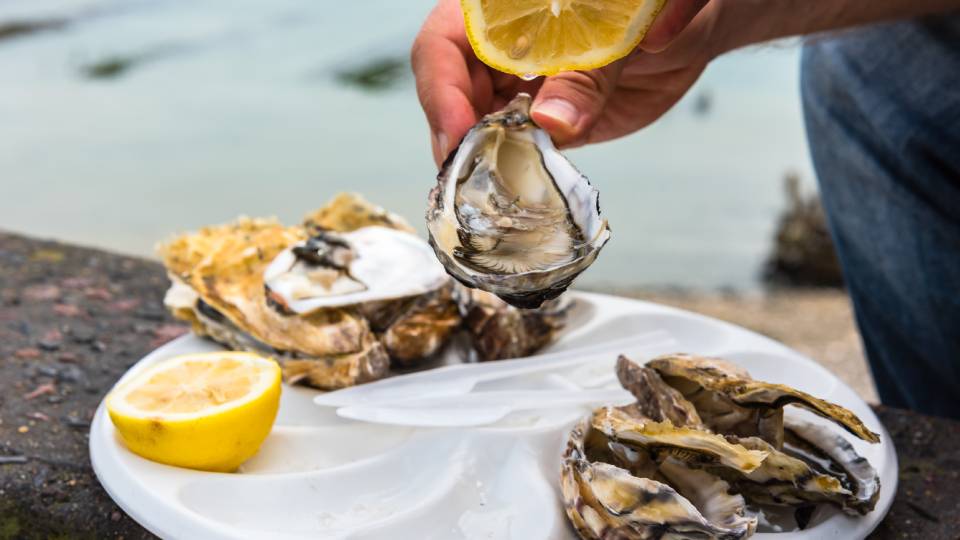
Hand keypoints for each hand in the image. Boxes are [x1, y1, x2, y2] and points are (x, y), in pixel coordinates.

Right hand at [412, 0, 723, 166]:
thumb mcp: (620, 33)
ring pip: (475, 125)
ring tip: (486, 191)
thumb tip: (550, 122)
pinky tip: (514, 190)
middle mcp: (498, 47)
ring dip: (478, 160)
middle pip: (449, 90)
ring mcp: (516, 86)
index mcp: (501, 9)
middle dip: (454, 134)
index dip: (442, 88)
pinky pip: (514, 149)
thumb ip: (587, 74)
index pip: (444, 42)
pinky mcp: (541, 122)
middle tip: (466, 177)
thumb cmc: (652, 10)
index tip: (459, 132)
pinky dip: (511, 172)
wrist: (687, 30)